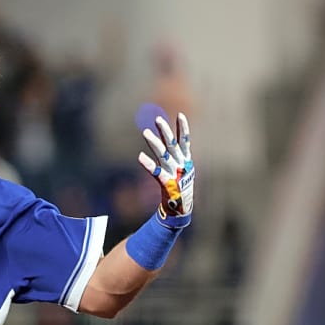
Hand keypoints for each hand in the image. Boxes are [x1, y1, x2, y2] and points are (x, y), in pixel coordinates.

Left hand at [138, 112, 193, 227]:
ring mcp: (174, 174)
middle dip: (165, 131)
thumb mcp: (178, 169)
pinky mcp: (167, 183)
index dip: (183, 128)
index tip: (180, 115)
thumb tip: (164, 141)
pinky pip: (156, 172)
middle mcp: (180, 164)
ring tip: (145, 132)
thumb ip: (171, 155)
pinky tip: (139, 156)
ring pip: (163, 155)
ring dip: (154, 143)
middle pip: (172, 145)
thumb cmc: (178, 186)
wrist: (181, 208)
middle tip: (158, 119)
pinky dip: (148, 164)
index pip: (185, 141)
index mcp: (185, 160)